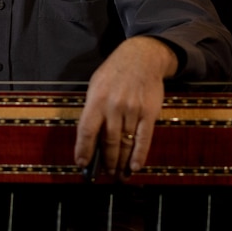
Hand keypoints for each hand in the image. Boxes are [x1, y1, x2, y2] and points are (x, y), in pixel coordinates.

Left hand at [73, 36, 176, 180]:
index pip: (87, 130)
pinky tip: (134, 167)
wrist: (142, 57)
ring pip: (125, 143)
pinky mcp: (149, 113)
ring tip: (118, 174)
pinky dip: (139, 155)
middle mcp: (114, 106)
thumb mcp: (96, 85)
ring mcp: (133, 110)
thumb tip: (89, 137)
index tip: (82, 164)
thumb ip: (92, 109)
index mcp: (97, 99)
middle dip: (106, 161)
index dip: (83, 149)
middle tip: (105, 172)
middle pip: (108, 141)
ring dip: (121, 162)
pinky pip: (143, 138)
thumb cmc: (115, 72)